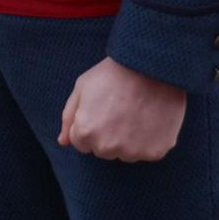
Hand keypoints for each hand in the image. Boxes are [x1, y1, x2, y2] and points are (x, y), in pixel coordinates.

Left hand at [57, 57, 187, 161]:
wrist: (151, 66)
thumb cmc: (114, 74)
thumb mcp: (83, 87)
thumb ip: (69, 117)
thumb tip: (63, 141)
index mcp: (85, 133)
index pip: (81, 142)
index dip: (90, 124)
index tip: (102, 108)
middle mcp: (107, 148)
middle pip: (103, 150)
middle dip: (107, 134)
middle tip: (119, 109)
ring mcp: (132, 152)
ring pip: (125, 152)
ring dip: (128, 139)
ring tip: (136, 112)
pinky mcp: (155, 152)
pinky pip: (148, 151)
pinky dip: (149, 140)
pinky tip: (151, 118)